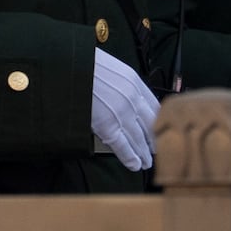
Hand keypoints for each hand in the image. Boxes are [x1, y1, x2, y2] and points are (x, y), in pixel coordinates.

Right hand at [91, 48, 159, 170]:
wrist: (69, 67)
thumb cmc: (85, 65)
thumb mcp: (112, 69)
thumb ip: (123, 84)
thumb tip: (126, 98)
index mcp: (135, 83)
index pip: (154, 106)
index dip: (159, 121)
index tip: (161, 129)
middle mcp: (132, 100)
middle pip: (151, 125)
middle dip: (155, 140)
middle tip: (158, 150)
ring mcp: (121, 114)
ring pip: (139, 139)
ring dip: (145, 153)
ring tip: (147, 161)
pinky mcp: (107, 127)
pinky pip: (123, 146)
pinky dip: (131, 158)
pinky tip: (136, 165)